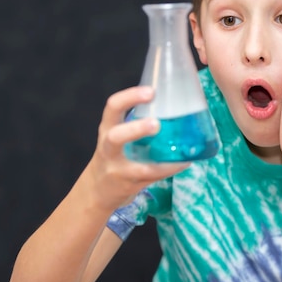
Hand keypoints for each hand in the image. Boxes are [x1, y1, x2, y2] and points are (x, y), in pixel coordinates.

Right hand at [81, 86, 189, 212]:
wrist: (96, 190)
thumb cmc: (113, 155)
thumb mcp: (116, 134)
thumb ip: (136, 121)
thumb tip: (172, 104)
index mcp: (108, 128)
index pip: (112, 107)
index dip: (130, 97)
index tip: (151, 91)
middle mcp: (108, 148)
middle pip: (115, 137)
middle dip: (136, 129)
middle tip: (156, 123)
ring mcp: (118, 170)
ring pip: (135, 166)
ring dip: (159, 160)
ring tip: (175, 147)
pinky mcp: (130, 185)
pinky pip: (152, 177)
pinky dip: (170, 168)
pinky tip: (184, 161)